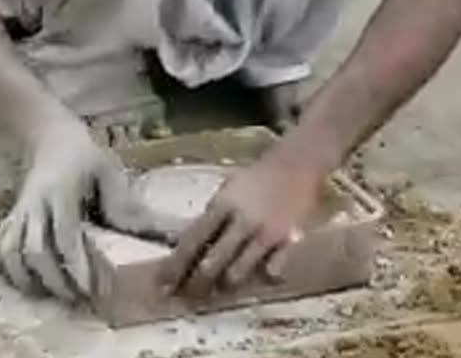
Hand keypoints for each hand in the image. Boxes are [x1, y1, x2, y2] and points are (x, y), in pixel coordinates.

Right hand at [0, 114, 182, 302]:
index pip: (64, 235)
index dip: (75, 264)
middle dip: (53, 280)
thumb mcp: (110, 173)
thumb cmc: (85, 157)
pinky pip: (3, 246)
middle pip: (35, 249)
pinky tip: (28, 282)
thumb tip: (165, 234)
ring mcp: (20, 210)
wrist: (50, 134)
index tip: (88, 288)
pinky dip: (12, 268)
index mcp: (61, 192)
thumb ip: (127, 206)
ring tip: (49, 296)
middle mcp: (36, 203)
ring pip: (12, 250)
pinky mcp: (12, 215)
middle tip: (76, 299)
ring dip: (28, 278)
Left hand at [156, 147, 328, 298]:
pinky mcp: (289, 241)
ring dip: (225, 285)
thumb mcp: (226, 190)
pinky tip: (257, 278)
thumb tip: (187, 244)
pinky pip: (273, 271)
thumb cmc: (255, 179)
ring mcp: (267, 233)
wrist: (296, 164)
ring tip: (217, 291)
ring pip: (239, 272)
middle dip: (197, 283)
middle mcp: (243, 221)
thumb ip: (212, 217)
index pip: (193, 240)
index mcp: (222, 205)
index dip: (176, 264)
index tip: (163, 282)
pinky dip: (262, 277)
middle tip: (187, 296)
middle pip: (213, 261)